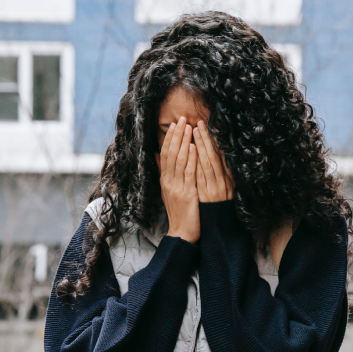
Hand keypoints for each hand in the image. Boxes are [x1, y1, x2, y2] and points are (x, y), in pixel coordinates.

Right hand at [158, 117, 199, 242]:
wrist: (181, 233)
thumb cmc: (178, 212)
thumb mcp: (168, 191)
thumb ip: (164, 174)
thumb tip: (158, 157)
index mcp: (165, 180)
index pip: (165, 154)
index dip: (170, 138)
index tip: (175, 124)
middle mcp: (169, 182)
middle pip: (171, 154)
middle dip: (177, 135)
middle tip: (182, 119)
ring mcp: (177, 187)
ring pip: (179, 161)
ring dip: (184, 142)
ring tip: (189, 127)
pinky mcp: (188, 194)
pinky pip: (189, 173)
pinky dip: (191, 159)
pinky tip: (195, 147)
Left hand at [193, 120, 233, 202]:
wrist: (218, 224)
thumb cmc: (220, 204)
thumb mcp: (226, 186)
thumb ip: (222, 170)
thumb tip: (217, 152)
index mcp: (227, 177)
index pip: (219, 154)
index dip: (212, 140)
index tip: (205, 126)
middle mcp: (222, 180)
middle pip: (213, 155)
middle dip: (206, 139)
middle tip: (199, 124)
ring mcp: (214, 186)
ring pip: (207, 162)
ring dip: (201, 146)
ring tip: (193, 132)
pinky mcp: (206, 194)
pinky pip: (200, 175)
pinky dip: (195, 162)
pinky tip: (192, 151)